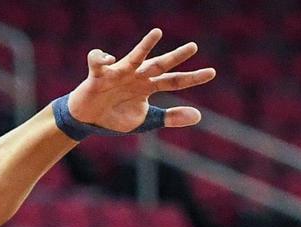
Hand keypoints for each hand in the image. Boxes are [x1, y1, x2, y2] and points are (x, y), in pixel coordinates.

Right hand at [66, 28, 214, 132]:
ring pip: (135, 56)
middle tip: (194, 47)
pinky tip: (108, 61)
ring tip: (158, 33)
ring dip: (146, 46)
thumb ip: (171, 117)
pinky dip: (103, 58)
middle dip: (176, 57)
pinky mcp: (98, 74)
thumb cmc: (116, 116)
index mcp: (148, 86)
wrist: (88, 119)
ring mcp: (118, 73)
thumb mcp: (146, 120)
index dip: (193, 78)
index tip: (212, 72)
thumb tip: (199, 116)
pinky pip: (100, 60)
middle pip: (160, 65)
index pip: (175, 80)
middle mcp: (137, 75)